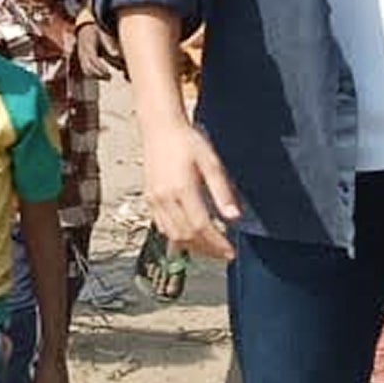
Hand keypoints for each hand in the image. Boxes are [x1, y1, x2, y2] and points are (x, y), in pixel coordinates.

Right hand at [139, 123, 241, 260]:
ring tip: (209, 248)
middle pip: (186, 235)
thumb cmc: (187, 141)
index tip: (230, 252)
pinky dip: (176, 237)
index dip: (217, 243)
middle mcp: (165, 198)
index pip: (201, 227)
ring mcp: (154, 200)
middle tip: (223, 254)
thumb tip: (234, 217)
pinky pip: (161, 226)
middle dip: (206, 249)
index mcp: (182, 189)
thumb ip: (222, 191)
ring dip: (192, 247)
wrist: (160, 128)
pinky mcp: (149, 198)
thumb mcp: (211, 163)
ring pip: (172, 235)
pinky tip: (189, 236)